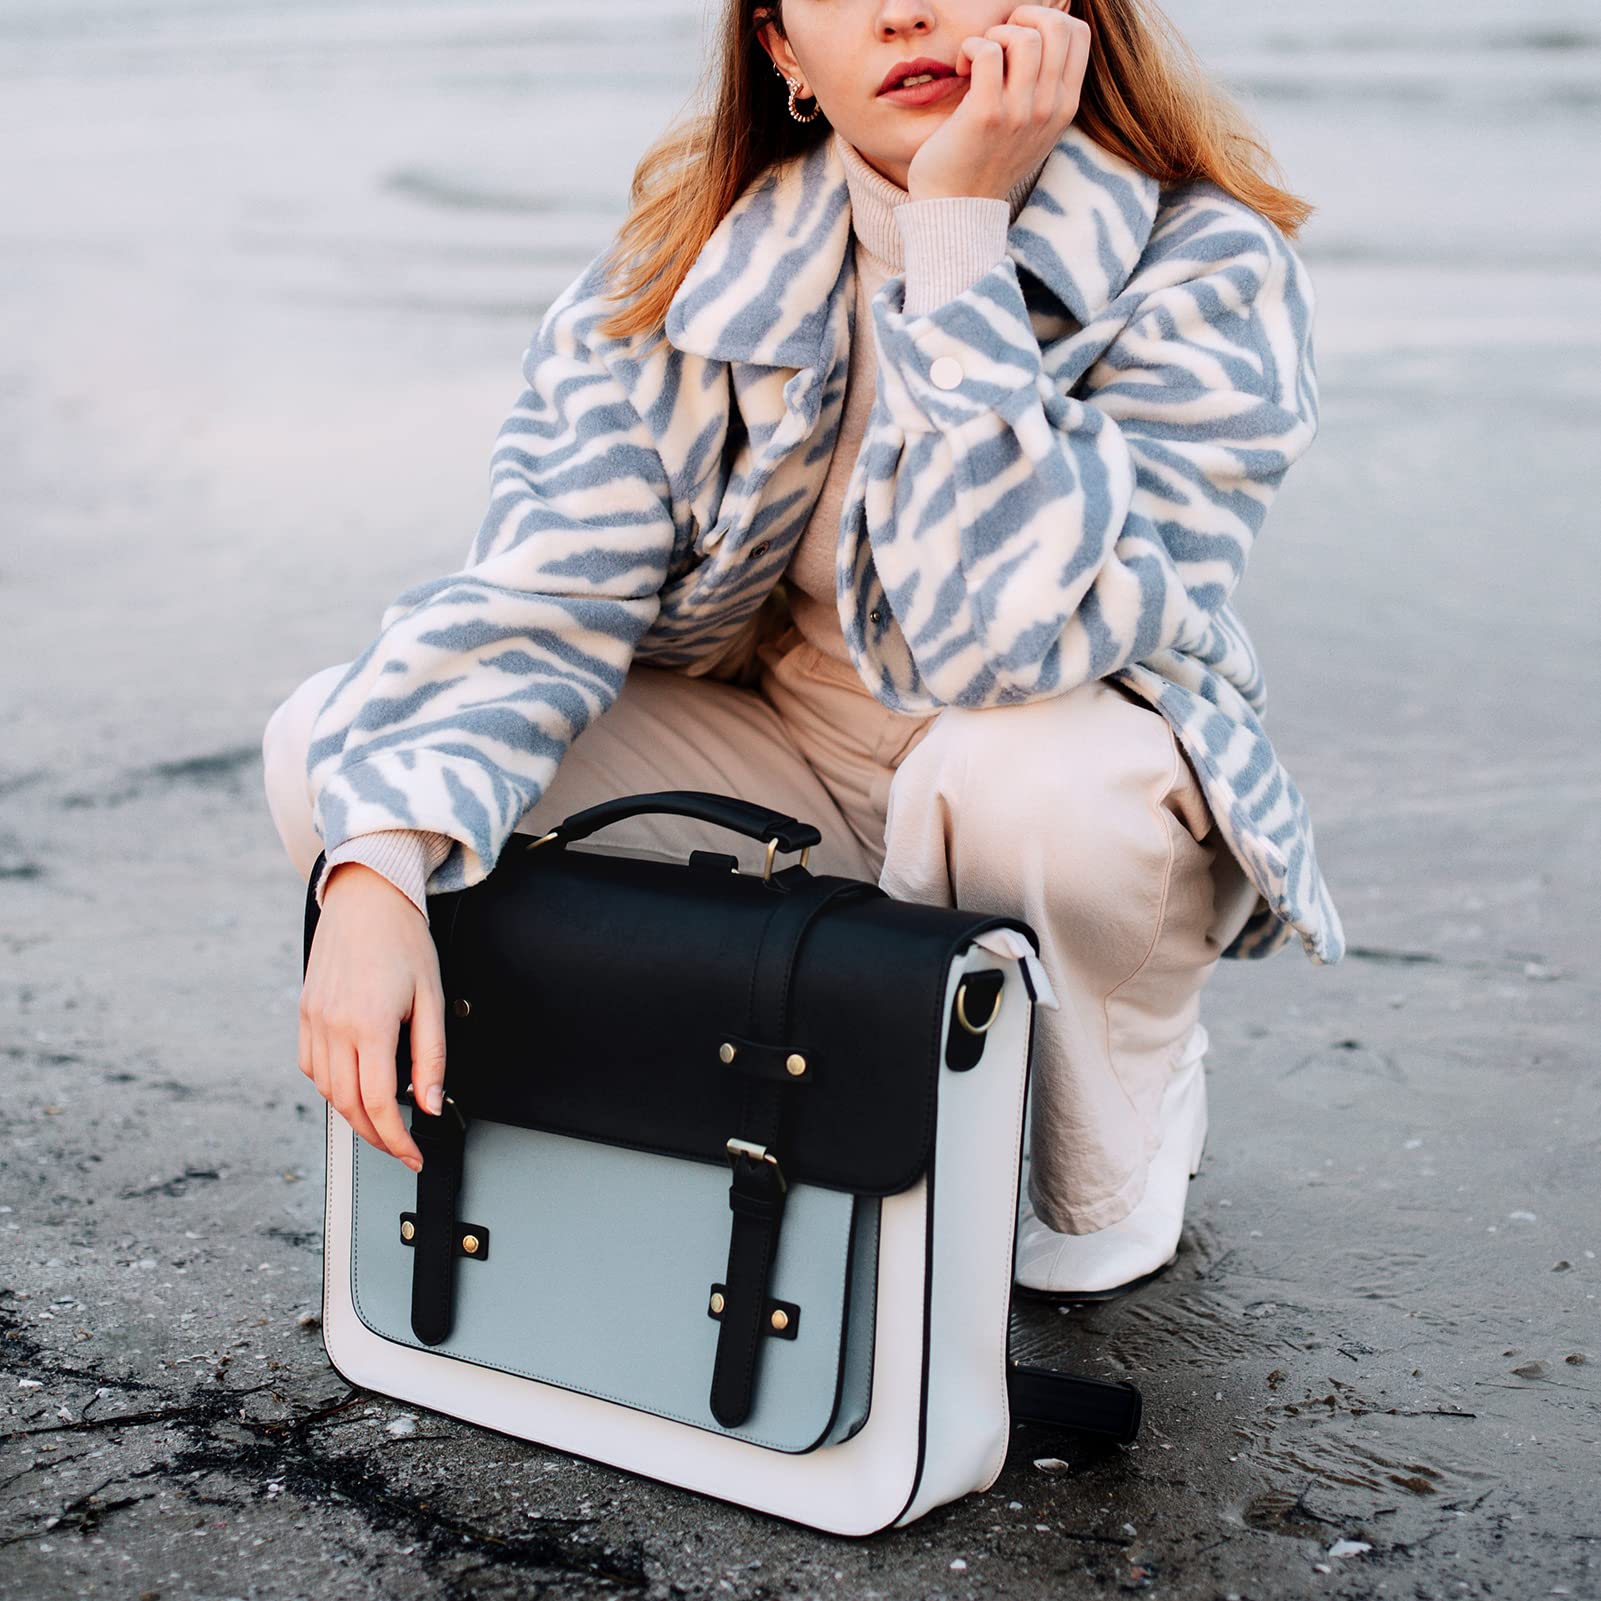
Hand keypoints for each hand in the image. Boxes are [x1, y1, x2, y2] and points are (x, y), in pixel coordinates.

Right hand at [298, 861, 448, 1170]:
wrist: (367, 897)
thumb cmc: (404, 940)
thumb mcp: (432, 998)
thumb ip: (431, 1056)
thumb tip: (431, 1104)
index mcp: (369, 1025)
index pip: (378, 1104)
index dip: (397, 1139)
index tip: (412, 1153)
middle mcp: (334, 1027)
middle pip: (348, 1106)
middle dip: (376, 1136)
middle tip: (401, 1146)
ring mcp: (314, 1020)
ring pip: (326, 1091)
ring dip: (353, 1114)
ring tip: (382, 1120)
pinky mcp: (305, 1013)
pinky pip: (312, 1066)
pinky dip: (332, 1086)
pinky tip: (354, 1085)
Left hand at [906, 4, 1089, 202]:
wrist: (958, 206)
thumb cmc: (986, 159)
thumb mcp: (1032, 127)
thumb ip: (1045, 88)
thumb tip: (1039, 36)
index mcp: (1065, 106)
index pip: (1078, 34)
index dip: (1047, 19)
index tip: (1019, 39)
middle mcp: (1049, 109)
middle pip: (1056, 26)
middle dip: (1022, 18)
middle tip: (997, 42)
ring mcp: (1020, 113)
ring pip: (1023, 37)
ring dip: (994, 35)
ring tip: (978, 60)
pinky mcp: (987, 115)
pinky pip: (988, 52)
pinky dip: (970, 48)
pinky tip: (962, 69)